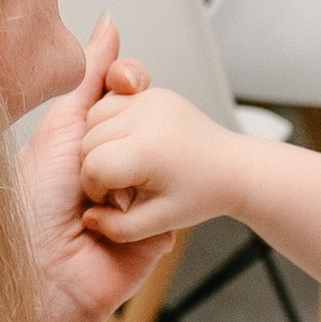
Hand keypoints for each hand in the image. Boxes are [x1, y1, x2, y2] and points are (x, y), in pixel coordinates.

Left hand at [15, 16, 165, 321]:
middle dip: (131, 132)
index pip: (124, 102)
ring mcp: (131, 205)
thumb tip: (108, 22)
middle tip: (98, 154)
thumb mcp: (61, 129)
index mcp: (83, 145)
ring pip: (159, 168)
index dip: (130, 87)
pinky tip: (109, 226)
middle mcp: (108, 173)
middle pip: (146, 128)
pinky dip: (139, 213)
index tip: (130, 80)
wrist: (39, 279)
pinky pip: (166, 209)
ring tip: (94, 202)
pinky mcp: (150, 237)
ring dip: (129, 178)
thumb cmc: (30, 208)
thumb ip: (88, 78)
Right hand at [78, 83, 249, 244]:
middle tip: (125, 185)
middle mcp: (147, 117)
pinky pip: (109, 105)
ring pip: (93, 117)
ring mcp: (150, 99)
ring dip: (97, 143)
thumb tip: (89, 217)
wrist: (232, 167)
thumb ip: (119, 228)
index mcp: (148, 150)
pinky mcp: (152, 93)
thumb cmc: (200, 195)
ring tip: (124, 164)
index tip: (118, 200)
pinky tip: (128, 147)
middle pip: (88, 140)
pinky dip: (109, 126)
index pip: (93, 167)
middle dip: (95, 166)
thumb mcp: (159, 223)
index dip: (97, 189)